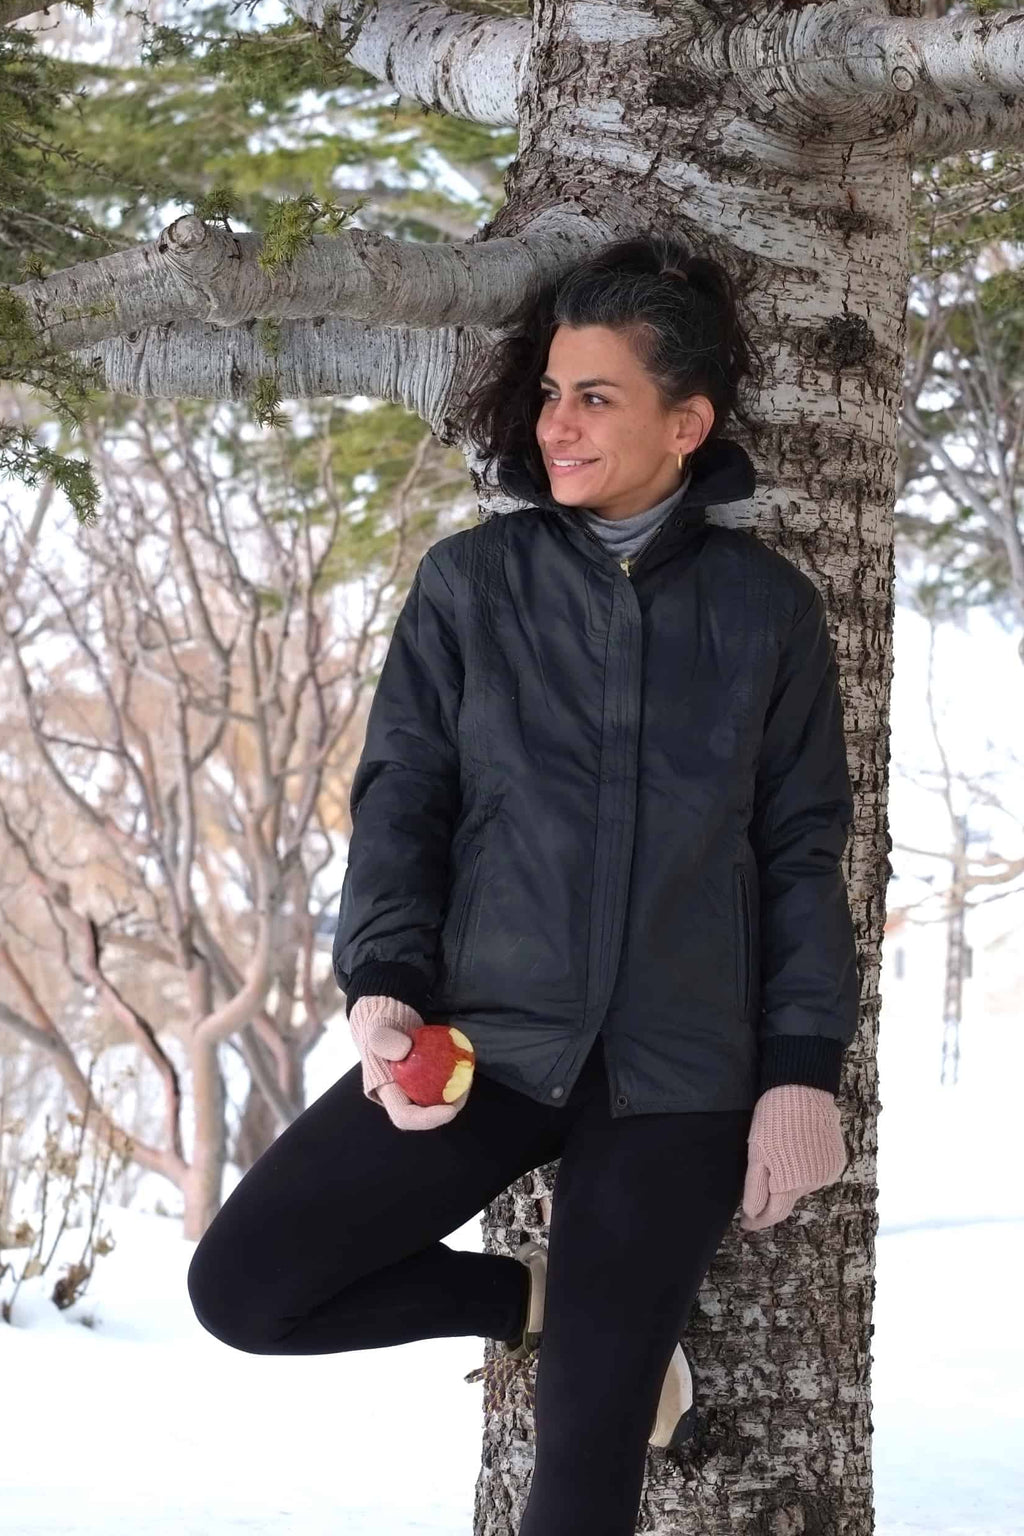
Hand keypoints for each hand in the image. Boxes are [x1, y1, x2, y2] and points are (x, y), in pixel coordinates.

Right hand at [348, 994, 470, 1130]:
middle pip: (427, 1113)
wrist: (384, 1019)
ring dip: (457, 1091)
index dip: (427, 1119)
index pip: (404, 1116)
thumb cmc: (377, 1025)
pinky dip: (456, 1077)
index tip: (450, 1111)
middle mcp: (401, 1095)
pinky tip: (465, 1063)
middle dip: (450, 1105)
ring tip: (467, 1072)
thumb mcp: (376, 1027)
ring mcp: (414, 1087)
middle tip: (466, 1083)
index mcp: (386, 1091)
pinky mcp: (425, 1077)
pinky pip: (443, 1084)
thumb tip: (404, 1051)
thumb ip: (384, 1038)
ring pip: (438, 1099)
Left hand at [739, 1084, 846, 1231]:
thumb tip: (752, 1215)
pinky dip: (806, 1170)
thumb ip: (755, 1188)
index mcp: (790, 1183)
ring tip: (780, 1158)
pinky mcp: (837, 1160)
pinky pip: (817, 1173)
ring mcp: (828, 1172)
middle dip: (773, 1198)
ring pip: (803, 1187)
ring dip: (790, 1181)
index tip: (746, 1224)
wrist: (803, 1090)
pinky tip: (797, 1153)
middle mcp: (813, 1183)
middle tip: (760, 1185)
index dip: (758, 1220)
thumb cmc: (772, 1120)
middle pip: (788, 1200)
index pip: (773, 1214)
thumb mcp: (756, 1153)